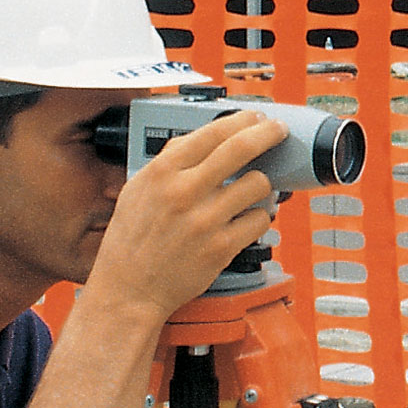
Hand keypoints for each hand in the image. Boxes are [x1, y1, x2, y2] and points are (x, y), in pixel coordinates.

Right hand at [87, 110, 287, 322]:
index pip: (212, 132)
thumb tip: (201, 137)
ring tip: (254, 189)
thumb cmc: (132, 240)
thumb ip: (168, 161)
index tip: (256, 117)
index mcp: (162, 172)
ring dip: (262, 184)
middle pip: (241, 148)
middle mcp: (184, 192)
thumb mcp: (137, 188)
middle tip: (278, 131)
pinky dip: (259, 217)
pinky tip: (247, 219)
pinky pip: (259, 220)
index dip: (242, 120)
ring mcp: (205, 220)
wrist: (129, 289)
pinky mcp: (221, 248)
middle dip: (268, 133)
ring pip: (257, 184)